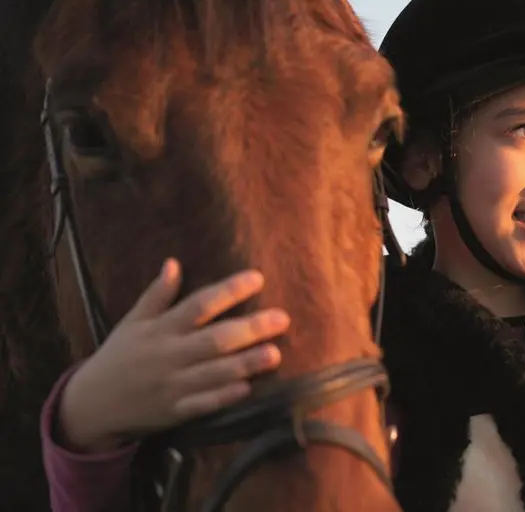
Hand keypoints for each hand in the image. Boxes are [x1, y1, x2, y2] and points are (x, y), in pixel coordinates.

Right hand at [58, 258, 289, 452]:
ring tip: (275, 353)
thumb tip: (173, 262)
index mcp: (161, 329)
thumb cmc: (118, 356)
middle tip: (282, 318)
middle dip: (250, 329)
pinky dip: (224, 397)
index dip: (229, 291)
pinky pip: (203, 404)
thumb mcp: (132, 322)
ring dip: (246, 363)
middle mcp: (169, 355)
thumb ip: (156, 295)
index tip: (257, 278)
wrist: (92, 405)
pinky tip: (247, 388)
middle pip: (215, 339)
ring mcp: (173, 385)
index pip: (200, 304)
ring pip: (215, 373)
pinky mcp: (175, 411)